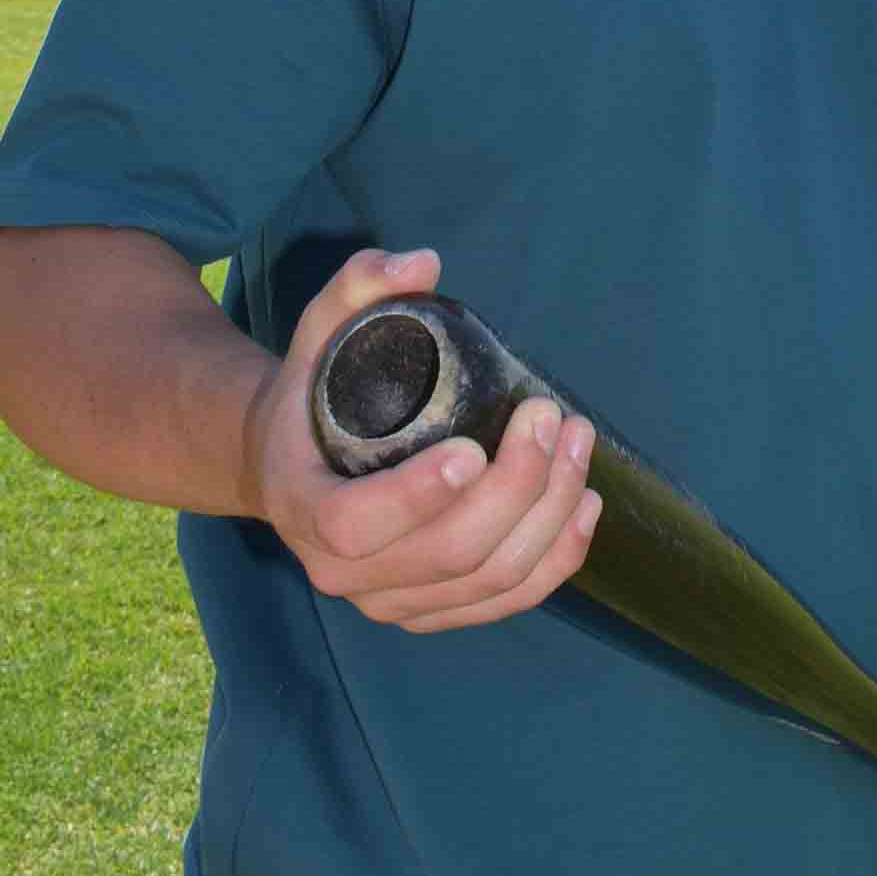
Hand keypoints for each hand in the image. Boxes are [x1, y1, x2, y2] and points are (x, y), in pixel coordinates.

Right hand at [249, 247, 601, 630]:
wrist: (292, 462)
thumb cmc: (314, 389)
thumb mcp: (319, 329)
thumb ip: (359, 285)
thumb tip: (422, 264)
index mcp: (303, 507)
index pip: (355, 525)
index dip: (416, 497)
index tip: (472, 448)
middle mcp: (343, 572)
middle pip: (447, 554)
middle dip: (516, 488)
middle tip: (548, 417)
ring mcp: (392, 600)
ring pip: (488, 580)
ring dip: (548, 516)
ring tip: (577, 444)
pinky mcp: (433, 611)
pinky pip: (505, 601)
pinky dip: (556, 560)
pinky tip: (584, 506)